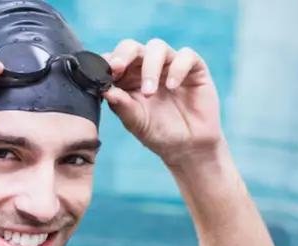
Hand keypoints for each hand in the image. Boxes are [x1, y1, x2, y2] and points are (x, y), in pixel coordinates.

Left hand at [102, 39, 222, 166]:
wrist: (188, 147)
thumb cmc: (158, 133)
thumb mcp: (136, 123)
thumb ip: (122, 106)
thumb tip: (106, 91)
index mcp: (127, 78)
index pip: (114, 60)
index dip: (107, 62)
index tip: (103, 74)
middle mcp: (146, 67)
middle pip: (132, 47)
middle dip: (123, 54)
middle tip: (117, 68)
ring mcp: (170, 65)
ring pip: (157, 47)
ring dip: (149, 67)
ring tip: (149, 92)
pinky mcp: (194, 68)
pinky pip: (186, 55)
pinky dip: (177, 68)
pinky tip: (172, 86)